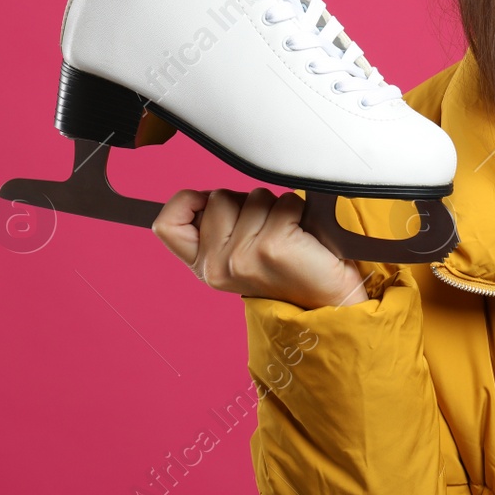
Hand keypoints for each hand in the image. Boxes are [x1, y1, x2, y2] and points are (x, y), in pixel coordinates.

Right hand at [153, 188, 370, 309]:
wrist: (328, 301)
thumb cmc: (289, 269)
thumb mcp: (241, 253)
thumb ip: (221, 227)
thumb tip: (211, 193)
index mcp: (204, 266)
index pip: (167, 224)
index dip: (186, 201)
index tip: (207, 202)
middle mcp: (217, 266)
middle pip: (218, 196)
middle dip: (247, 202)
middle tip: (267, 230)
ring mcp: (243, 258)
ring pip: (254, 196)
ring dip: (276, 207)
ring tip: (287, 235)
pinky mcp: (273, 247)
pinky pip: (286, 202)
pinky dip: (299, 210)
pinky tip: (302, 236)